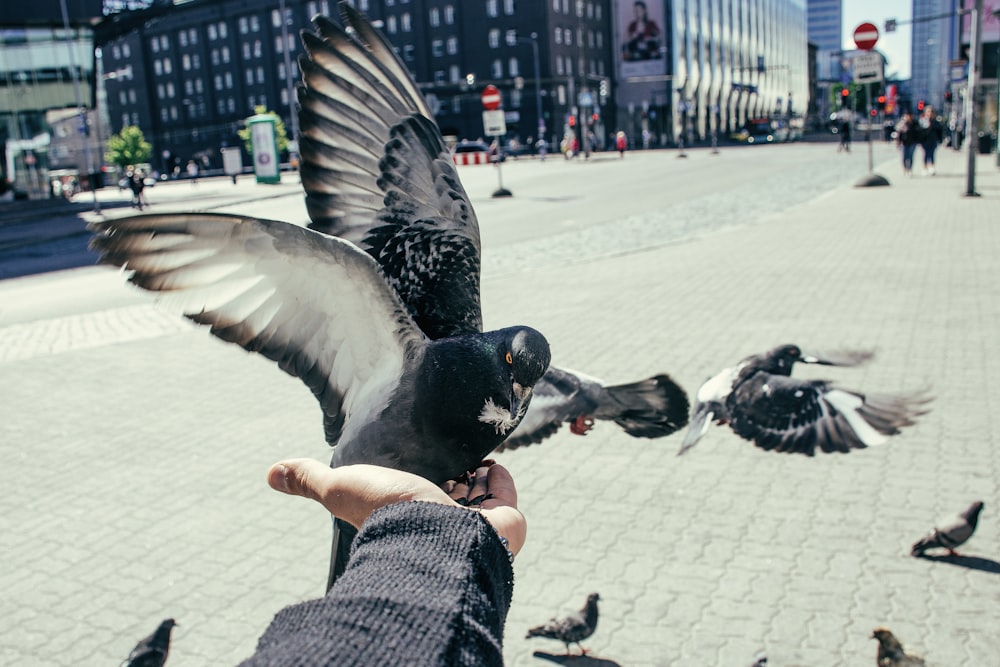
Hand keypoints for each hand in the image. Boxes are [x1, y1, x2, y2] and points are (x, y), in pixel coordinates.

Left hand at [267, 460, 525, 555]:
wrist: (438, 536)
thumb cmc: (389, 515)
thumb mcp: (341, 488)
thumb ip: (310, 480)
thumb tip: (270, 473)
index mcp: (408, 516)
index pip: (414, 493)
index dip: (416, 473)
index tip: (416, 452)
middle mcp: (441, 524)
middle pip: (448, 494)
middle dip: (449, 473)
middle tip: (446, 451)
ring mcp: (475, 524)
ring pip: (478, 493)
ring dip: (476, 473)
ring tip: (469, 454)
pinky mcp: (504, 521)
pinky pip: (504, 493)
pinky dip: (500, 477)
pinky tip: (490, 464)